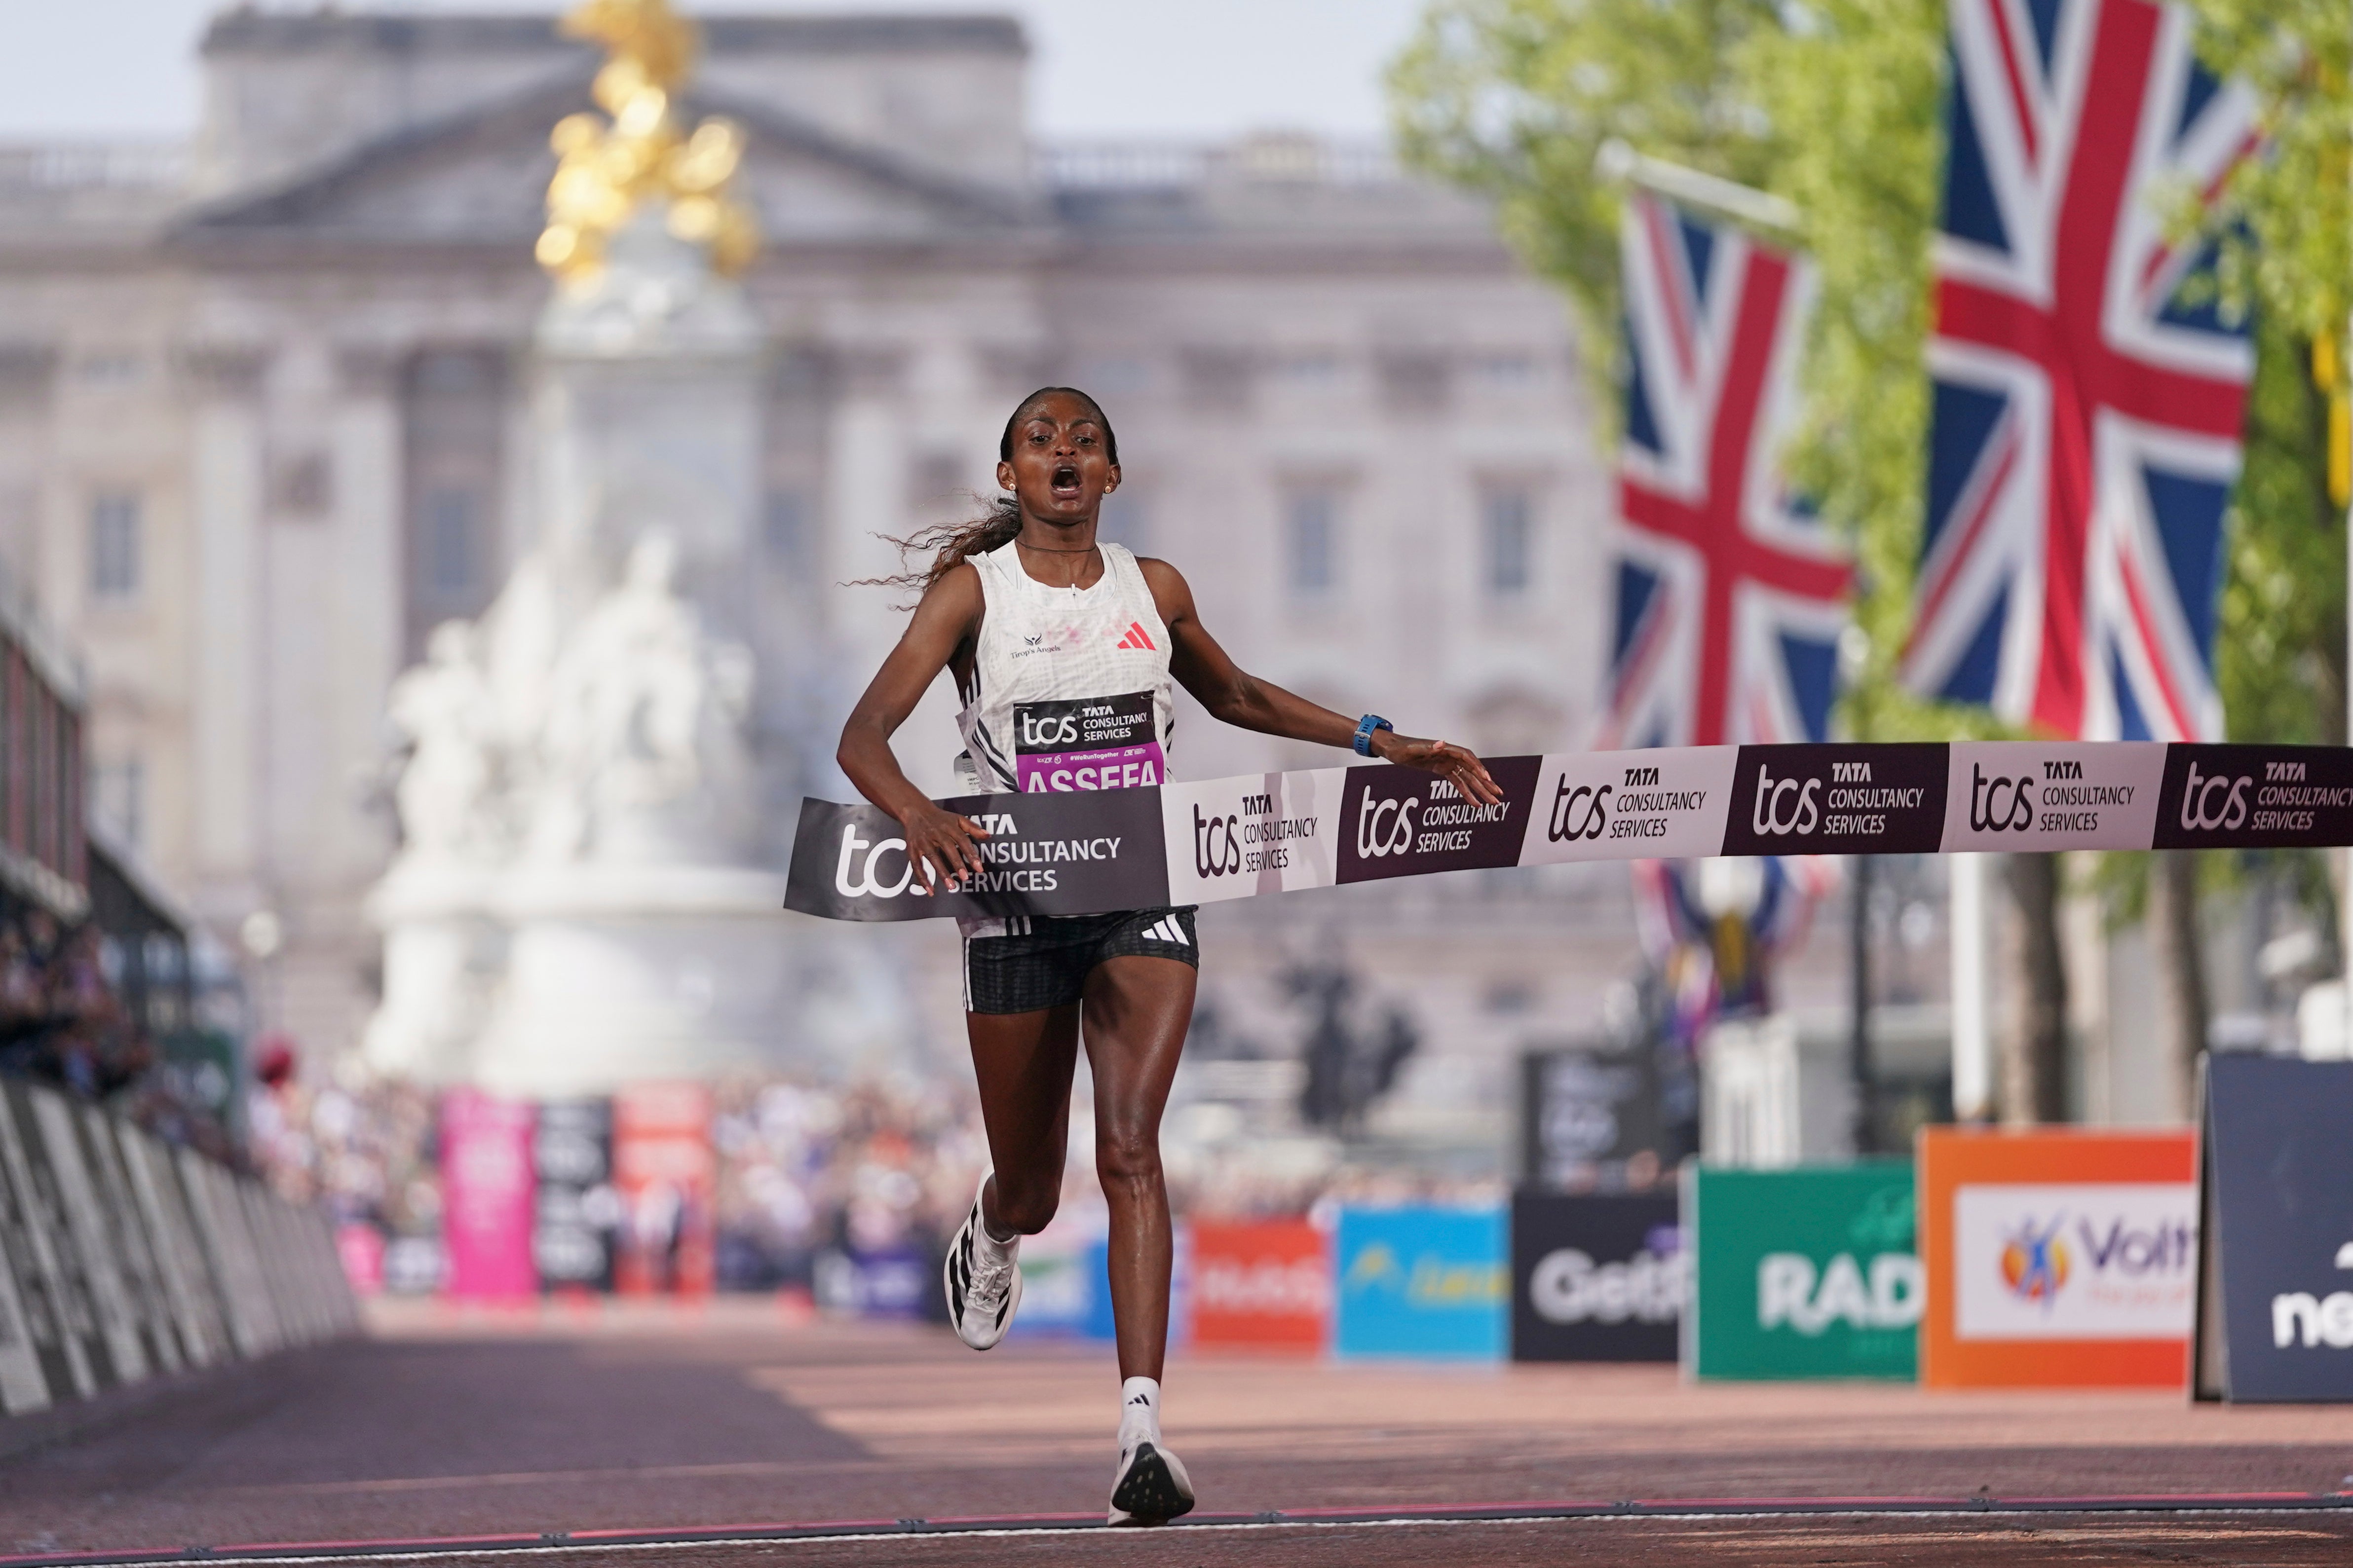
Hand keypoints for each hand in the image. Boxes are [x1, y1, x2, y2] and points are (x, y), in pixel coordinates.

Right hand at [898, 800, 990, 892]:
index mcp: (949, 826)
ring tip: (951, 885)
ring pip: (932, 858)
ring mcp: (923, 841)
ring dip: (941, 872)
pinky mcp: (912, 849)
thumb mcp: (958, 819)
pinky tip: (931, 890)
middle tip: (965, 878)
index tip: (978, 867)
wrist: (916, 811)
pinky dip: (922, 878)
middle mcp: (936, 833)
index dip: (971, 854)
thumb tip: (987, 835)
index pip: (962, 840)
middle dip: (956, 863)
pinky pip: (916, 865)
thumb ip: (973, 828)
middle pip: (947, 848)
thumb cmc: (940, 818)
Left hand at [1375, 733, 1502, 805]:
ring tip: (1491, 802)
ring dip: (1480, 790)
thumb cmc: (1401, 748)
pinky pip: (1458, 783)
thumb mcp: (1413, 749)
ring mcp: (1446, 763)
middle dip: (1485, 783)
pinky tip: (1474, 803)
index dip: (1478, 767)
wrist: (1392, 748)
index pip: (1467, 757)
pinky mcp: (1442, 770)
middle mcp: (1449, 755)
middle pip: (1472, 769)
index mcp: (1445, 748)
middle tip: (1498, 794)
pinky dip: (1466, 793)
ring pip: (1468, 778)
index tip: (1487, 778)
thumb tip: (1442, 743)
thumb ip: (1429, 747)